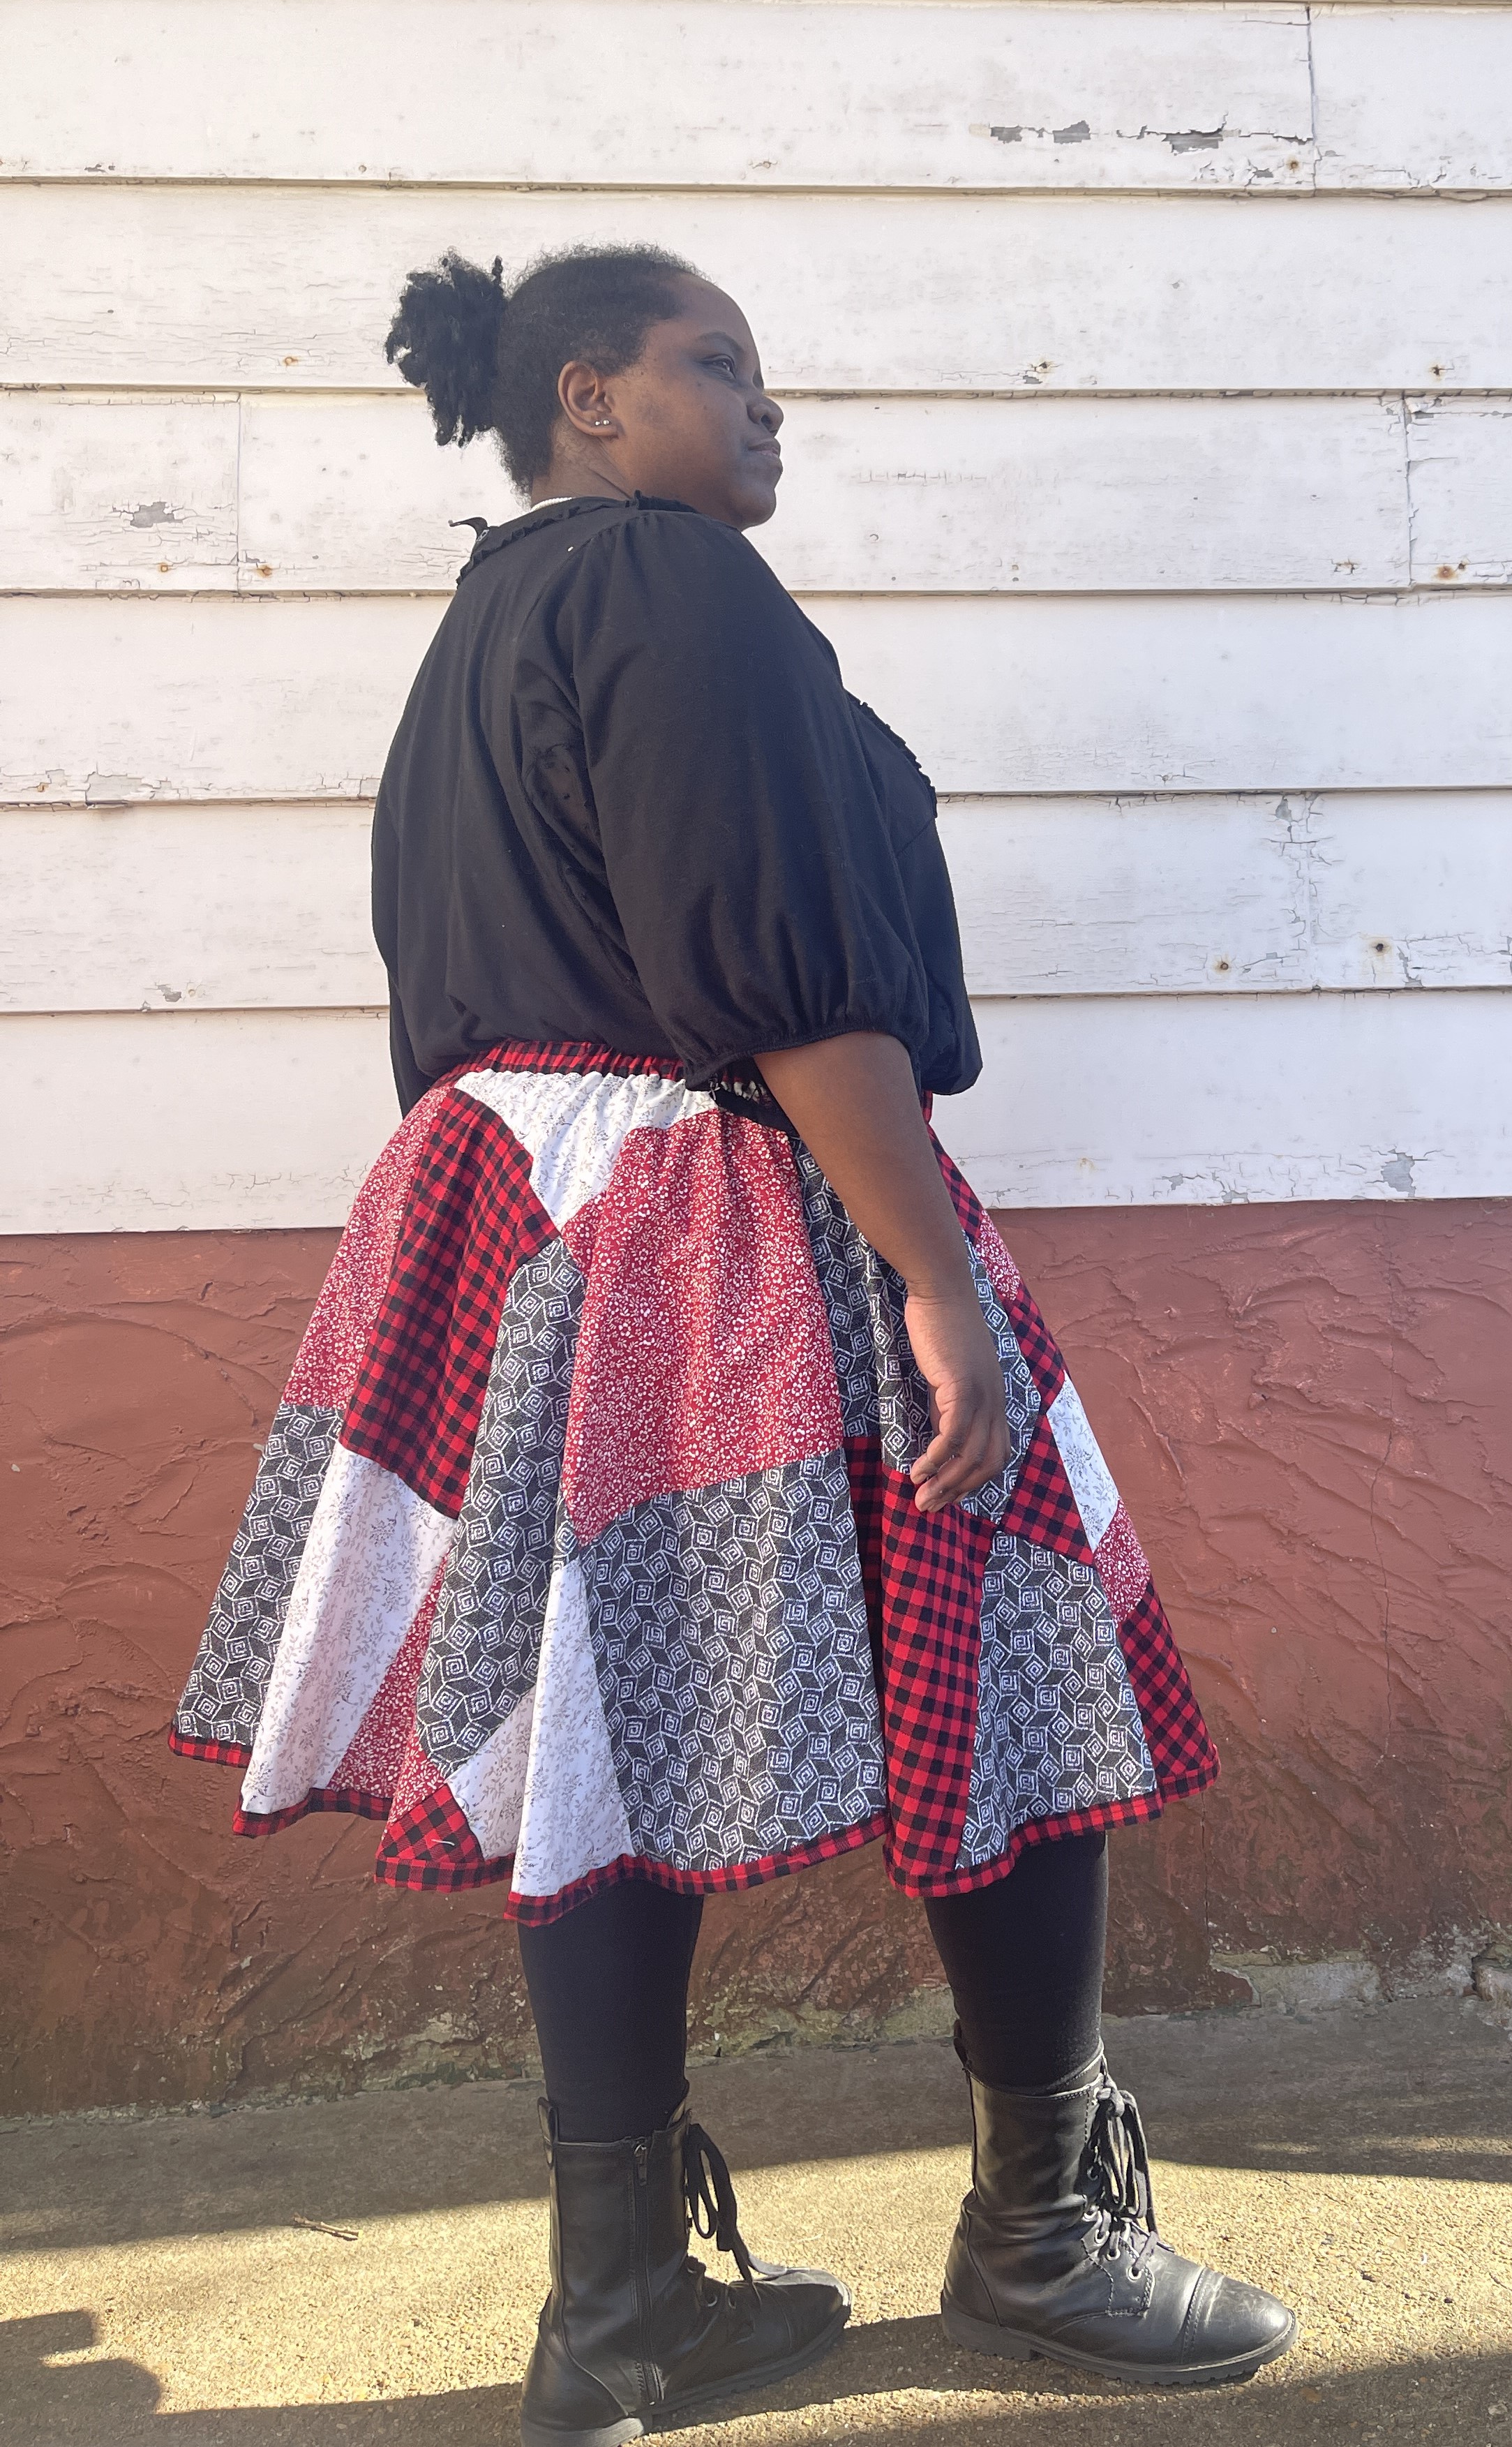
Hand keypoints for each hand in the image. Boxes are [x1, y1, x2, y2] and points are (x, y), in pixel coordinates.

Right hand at [903, 1289, 1011, 1512]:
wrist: (941, 1289)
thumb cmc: (940, 1325)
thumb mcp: (949, 1372)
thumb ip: (949, 1402)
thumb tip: (939, 1434)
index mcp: (996, 1398)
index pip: (998, 1452)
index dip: (975, 1480)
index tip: (947, 1494)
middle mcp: (996, 1400)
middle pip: (990, 1462)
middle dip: (960, 1491)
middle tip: (930, 1507)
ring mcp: (983, 1394)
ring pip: (972, 1455)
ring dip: (946, 1483)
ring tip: (921, 1497)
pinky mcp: (963, 1386)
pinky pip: (953, 1435)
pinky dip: (936, 1459)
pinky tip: (917, 1470)